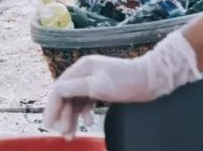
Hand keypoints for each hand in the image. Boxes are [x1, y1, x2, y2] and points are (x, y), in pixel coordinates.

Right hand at [43, 31, 200, 138]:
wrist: (153, 79)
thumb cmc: (127, 82)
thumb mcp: (99, 86)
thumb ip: (76, 88)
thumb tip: (56, 92)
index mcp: (81, 69)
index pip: (59, 88)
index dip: (52, 107)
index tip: (49, 124)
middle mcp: (83, 73)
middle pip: (65, 95)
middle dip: (62, 115)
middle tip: (62, 133)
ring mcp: (92, 80)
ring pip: (75, 100)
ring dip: (72, 117)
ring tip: (70, 133)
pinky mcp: (102, 88)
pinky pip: (86, 101)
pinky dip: (84, 113)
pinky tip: (88, 122)